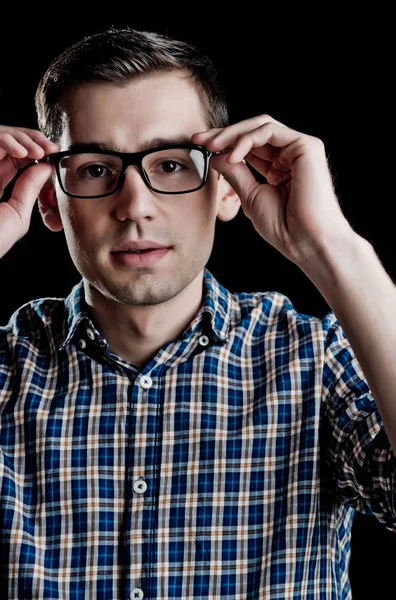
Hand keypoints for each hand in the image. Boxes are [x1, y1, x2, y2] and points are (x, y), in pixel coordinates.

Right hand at [0, 125, 59, 258]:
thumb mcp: (17, 215)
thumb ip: (29, 189)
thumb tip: (46, 167)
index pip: (17, 158)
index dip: (36, 151)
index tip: (54, 152)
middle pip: (9, 142)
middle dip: (32, 140)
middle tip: (51, 147)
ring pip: (0, 136)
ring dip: (23, 139)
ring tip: (39, 151)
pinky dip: (7, 141)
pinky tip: (23, 152)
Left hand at [192, 115, 353, 266]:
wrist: (306, 241)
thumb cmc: (283, 227)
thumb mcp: (250, 196)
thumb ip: (235, 173)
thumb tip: (216, 155)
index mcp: (279, 168)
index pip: (249, 146)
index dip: (224, 143)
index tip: (200, 145)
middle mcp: (291, 155)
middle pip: (253, 131)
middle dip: (224, 133)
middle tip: (199, 138)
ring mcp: (300, 148)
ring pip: (260, 126)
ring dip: (232, 134)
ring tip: (212, 146)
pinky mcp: (306, 146)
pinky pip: (270, 131)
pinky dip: (247, 140)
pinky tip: (233, 156)